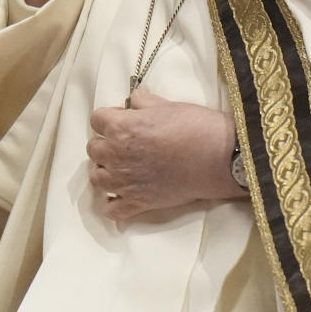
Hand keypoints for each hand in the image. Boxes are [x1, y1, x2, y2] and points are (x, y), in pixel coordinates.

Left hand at [87, 88, 243, 218]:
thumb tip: (134, 101)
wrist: (218, 158)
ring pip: (96, 179)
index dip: (110, 118)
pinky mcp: (138, 203)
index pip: (96, 119)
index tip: (123, 119)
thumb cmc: (195, 127)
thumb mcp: (166, 105)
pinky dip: (112, 204)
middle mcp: (116, 155)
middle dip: (106, 143)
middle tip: (125, 143)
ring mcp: (125, 182)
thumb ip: (143, 102)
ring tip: (121, 168)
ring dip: (105, 172)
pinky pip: (111, 210)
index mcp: (120, 128)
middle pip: (93, 148)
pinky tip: (121, 196)